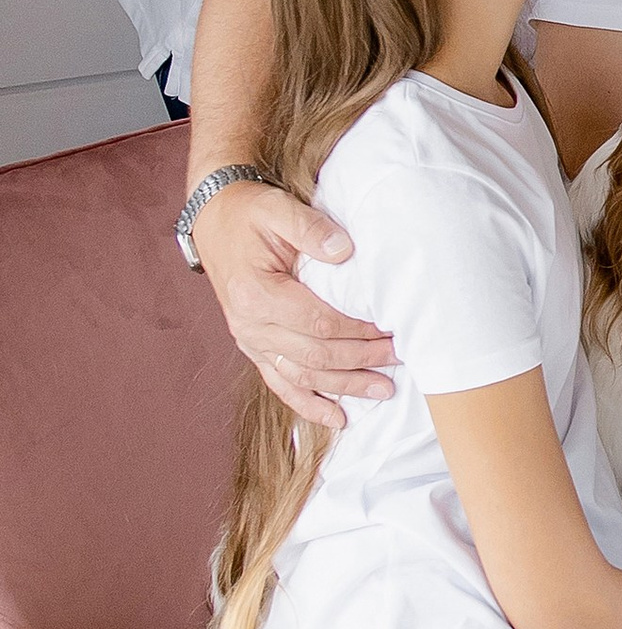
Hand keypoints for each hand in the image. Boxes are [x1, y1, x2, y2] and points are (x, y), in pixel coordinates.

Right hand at [194, 183, 392, 429]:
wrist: (214, 220)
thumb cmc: (249, 214)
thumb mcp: (277, 209)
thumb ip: (310, 229)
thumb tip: (345, 252)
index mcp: (257, 294)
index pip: (317, 322)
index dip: (357, 329)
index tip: (390, 327)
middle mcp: (250, 325)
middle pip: (315, 354)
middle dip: (361, 359)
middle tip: (400, 357)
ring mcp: (250, 340)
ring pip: (302, 375)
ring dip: (344, 386)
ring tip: (383, 391)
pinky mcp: (253, 347)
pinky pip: (280, 383)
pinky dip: (308, 404)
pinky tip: (337, 419)